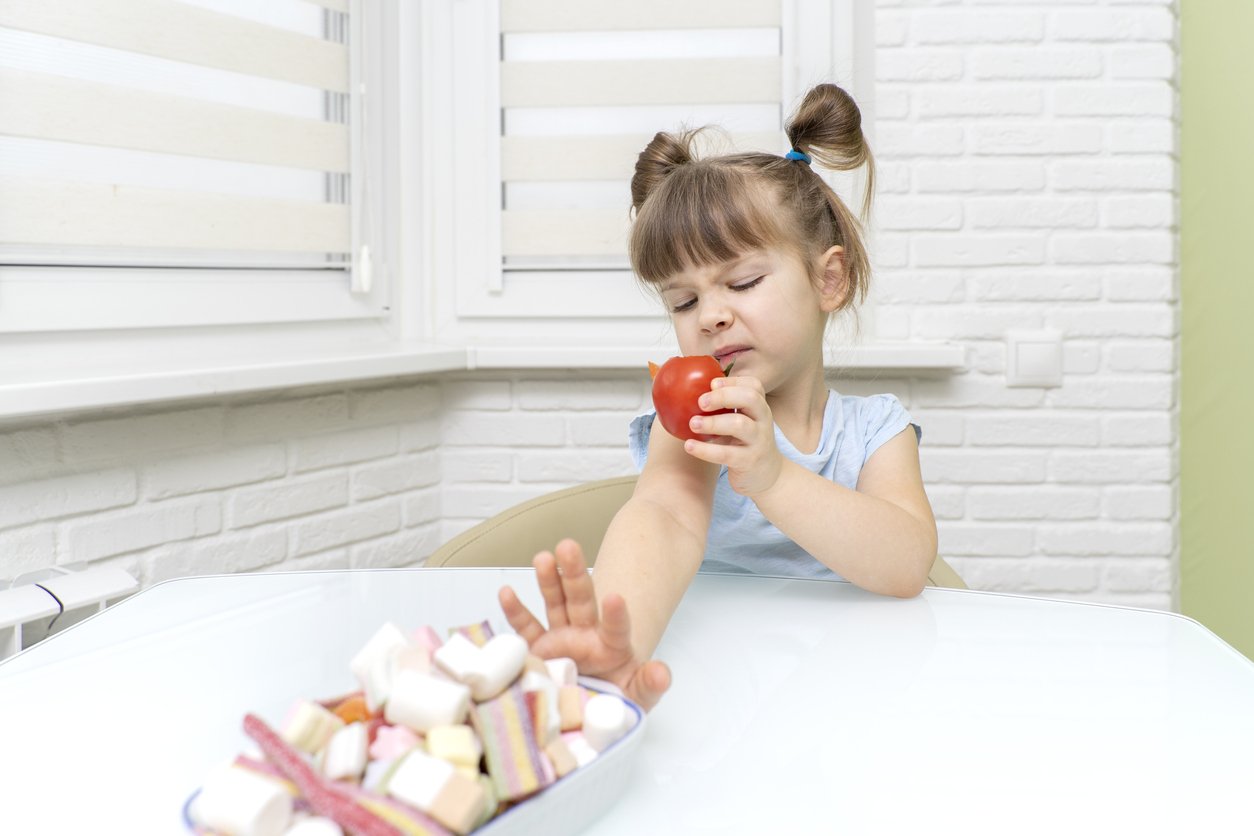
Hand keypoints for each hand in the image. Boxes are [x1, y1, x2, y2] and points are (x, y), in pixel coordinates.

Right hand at [498, 538, 671, 711]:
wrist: (591, 709)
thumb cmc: (616, 699)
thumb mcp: (637, 696)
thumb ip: (650, 684)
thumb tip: (663, 673)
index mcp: (613, 645)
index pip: (617, 626)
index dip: (616, 613)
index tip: (614, 598)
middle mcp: (586, 634)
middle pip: (582, 599)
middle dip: (575, 574)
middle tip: (568, 546)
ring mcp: (562, 637)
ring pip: (555, 604)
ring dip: (549, 580)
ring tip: (543, 557)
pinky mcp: (541, 648)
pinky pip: (527, 628)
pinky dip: (516, 611)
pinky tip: (506, 592)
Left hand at [682, 375, 783, 496]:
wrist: (766, 475)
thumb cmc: (746, 442)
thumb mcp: (742, 421)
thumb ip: (725, 408)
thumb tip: (688, 392)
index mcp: (759, 407)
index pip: (754, 385)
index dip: (733, 381)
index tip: (712, 384)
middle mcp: (763, 420)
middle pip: (750, 398)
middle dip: (723, 396)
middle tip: (700, 402)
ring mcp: (759, 441)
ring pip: (739, 424)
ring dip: (713, 422)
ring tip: (693, 424)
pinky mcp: (749, 461)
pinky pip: (727, 453)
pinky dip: (706, 450)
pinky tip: (690, 446)